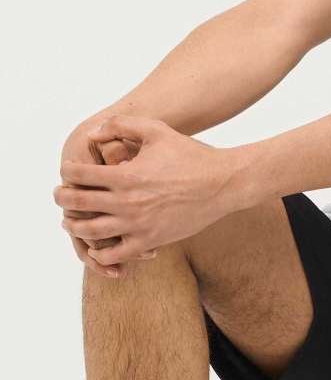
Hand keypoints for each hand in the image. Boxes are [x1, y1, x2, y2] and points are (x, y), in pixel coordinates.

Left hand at [54, 114, 239, 271]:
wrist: (222, 184)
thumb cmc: (191, 154)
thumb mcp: (157, 130)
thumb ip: (122, 125)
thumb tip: (93, 133)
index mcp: (126, 175)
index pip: (81, 175)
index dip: (68, 172)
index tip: (67, 171)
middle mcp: (127, 202)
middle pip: (79, 204)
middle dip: (63, 198)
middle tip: (59, 195)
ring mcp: (138, 225)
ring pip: (91, 232)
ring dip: (75, 226)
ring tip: (70, 221)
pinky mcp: (150, 241)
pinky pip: (116, 254)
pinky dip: (101, 253)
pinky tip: (97, 247)